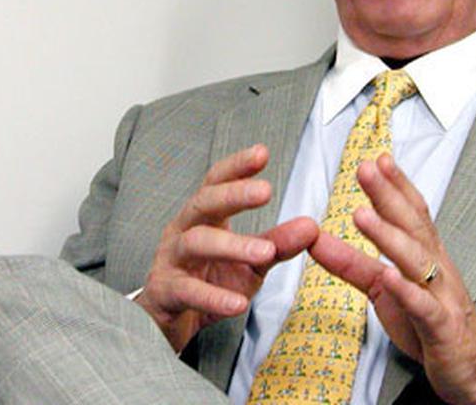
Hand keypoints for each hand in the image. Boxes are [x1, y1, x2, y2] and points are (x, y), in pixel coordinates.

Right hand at [136, 144, 317, 352]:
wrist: (172, 323)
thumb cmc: (210, 281)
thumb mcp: (251, 263)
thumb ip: (278, 244)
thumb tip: (311, 226)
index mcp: (204, 217)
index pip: (217, 182)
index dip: (237, 167)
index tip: (262, 152)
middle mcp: (183, 231)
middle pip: (203, 203)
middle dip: (233, 194)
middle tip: (267, 191)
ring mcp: (170, 261)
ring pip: (195, 243)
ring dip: (230, 246)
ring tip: (264, 252)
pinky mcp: (164, 293)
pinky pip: (187, 291)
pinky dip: (213, 297)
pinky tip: (237, 304)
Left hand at [309, 154, 475, 404]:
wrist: (473, 367)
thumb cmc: (431, 321)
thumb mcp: (382, 288)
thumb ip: (350, 264)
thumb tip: (316, 240)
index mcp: (426, 255)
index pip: (413, 212)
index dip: (396, 185)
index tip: (377, 159)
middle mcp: (437, 268)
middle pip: (413, 225)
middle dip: (389, 195)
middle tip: (366, 169)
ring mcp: (441, 296)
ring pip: (416, 260)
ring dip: (389, 235)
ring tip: (362, 214)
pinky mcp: (441, 327)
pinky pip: (423, 306)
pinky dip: (406, 291)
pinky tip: (389, 276)